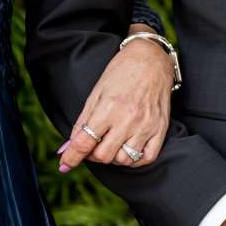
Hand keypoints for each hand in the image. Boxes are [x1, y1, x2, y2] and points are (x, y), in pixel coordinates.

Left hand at [58, 34, 173, 172]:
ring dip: (113, 157)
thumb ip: (81, 123)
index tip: (64, 165)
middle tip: (93, 144)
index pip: (85, 142)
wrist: (151, 60)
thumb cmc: (120, 73)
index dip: (71, 157)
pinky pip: (146, 158)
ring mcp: (146, 126)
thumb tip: (66, 148)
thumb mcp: (96, 94)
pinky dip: (134, 160)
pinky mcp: (161, 129)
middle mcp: (128, 119)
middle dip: (93, 154)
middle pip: (104, 156)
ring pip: (124, 160)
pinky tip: (127, 149)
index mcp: (108, 108)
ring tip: (111, 144)